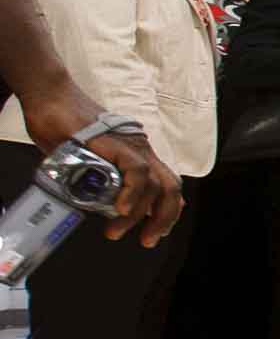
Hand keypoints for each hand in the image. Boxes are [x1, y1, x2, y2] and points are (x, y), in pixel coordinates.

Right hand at [19, 84, 181, 245]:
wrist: (50, 98)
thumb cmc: (64, 127)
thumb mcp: (86, 161)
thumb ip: (98, 179)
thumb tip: (99, 204)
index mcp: (137, 155)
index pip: (166, 186)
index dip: (167, 211)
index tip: (156, 232)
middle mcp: (140, 150)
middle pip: (170, 187)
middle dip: (163, 219)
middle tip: (147, 240)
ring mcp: (130, 145)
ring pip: (155, 183)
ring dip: (140, 213)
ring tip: (118, 229)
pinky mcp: (115, 142)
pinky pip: (136, 169)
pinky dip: (133, 192)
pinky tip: (121, 208)